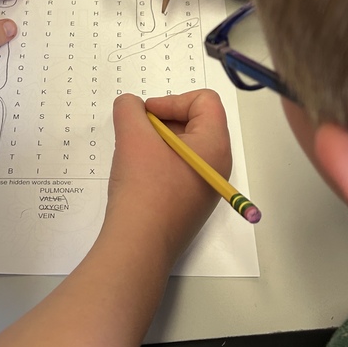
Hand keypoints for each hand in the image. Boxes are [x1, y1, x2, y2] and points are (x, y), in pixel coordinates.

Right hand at [103, 91, 231, 267]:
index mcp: (215, 146)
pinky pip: (178, 170)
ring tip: (134, 155)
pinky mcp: (189, 204)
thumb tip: (131, 106)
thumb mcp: (133, 136)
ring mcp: (204, 187)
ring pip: (184, 147)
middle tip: (137, 133)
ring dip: (156, 143)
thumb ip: (130, 109)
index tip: (146, 116)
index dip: (172, 100)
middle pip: (196, 122)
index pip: (205, 101)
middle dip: (163, 121)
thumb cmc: (143, 189)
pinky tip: (137, 176)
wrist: (138, 246)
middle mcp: (217, 166)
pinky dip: (157, 164)